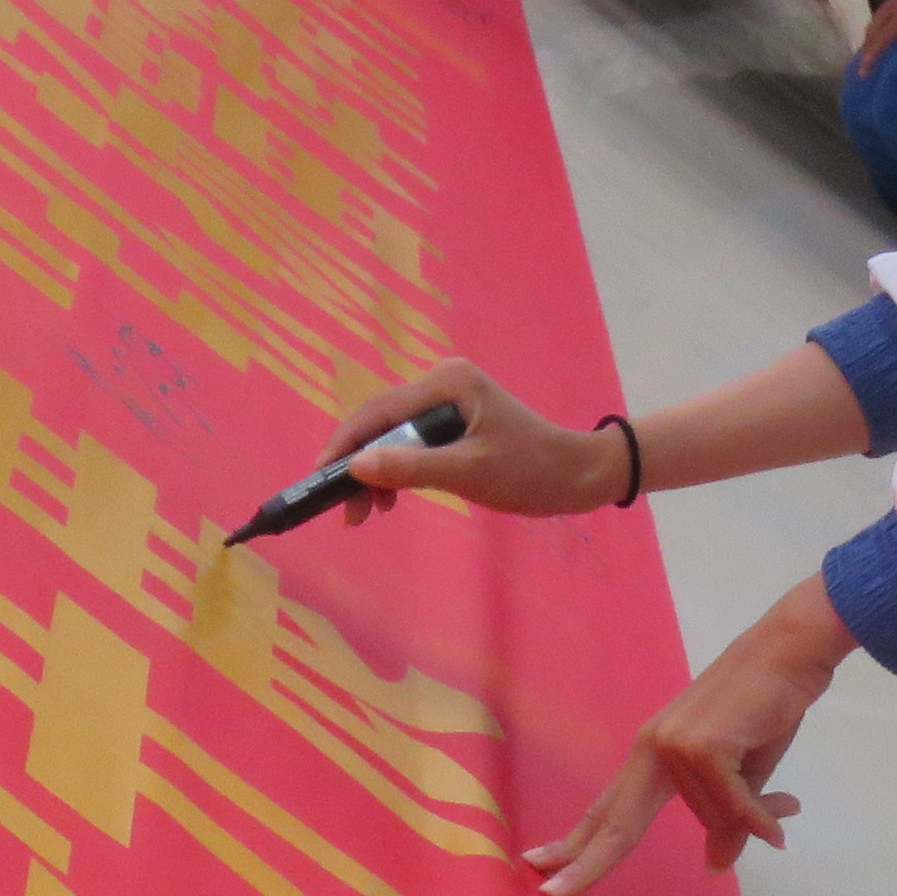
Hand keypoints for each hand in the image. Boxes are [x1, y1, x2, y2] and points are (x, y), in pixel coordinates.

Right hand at [308, 359, 623, 527]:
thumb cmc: (529, 471)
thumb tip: (356, 465)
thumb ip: (412, 468)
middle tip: (346, 511)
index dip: (345, 444)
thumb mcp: (468, 472)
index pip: (379, 411)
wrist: (577, 476)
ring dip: (376, 473)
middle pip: (381, 423)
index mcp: (447, 382)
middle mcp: (443, 383)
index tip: (319, 479)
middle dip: (358, 466)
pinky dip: (396, 472)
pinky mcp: (455, 422)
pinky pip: (411, 445)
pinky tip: (390, 500)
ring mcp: (449, 401)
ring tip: (367, 514)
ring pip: (392, 436)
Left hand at [523, 583, 857, 893]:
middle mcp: (654, 748)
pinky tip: (778, 827)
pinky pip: (735, 806)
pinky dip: (760, 818)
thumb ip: (723, 817)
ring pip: (710, 815)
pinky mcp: (706, 747)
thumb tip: (715, 866)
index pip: (608, 807)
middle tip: (552, 895)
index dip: (575, 840)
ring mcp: (676, 746)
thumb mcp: (742, 772)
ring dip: (749, 818)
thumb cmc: (767, 704)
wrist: (791, 651)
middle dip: (589, 862)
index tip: (538, 862)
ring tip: (784, 805)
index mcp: (653, 752)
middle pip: (619, 822)